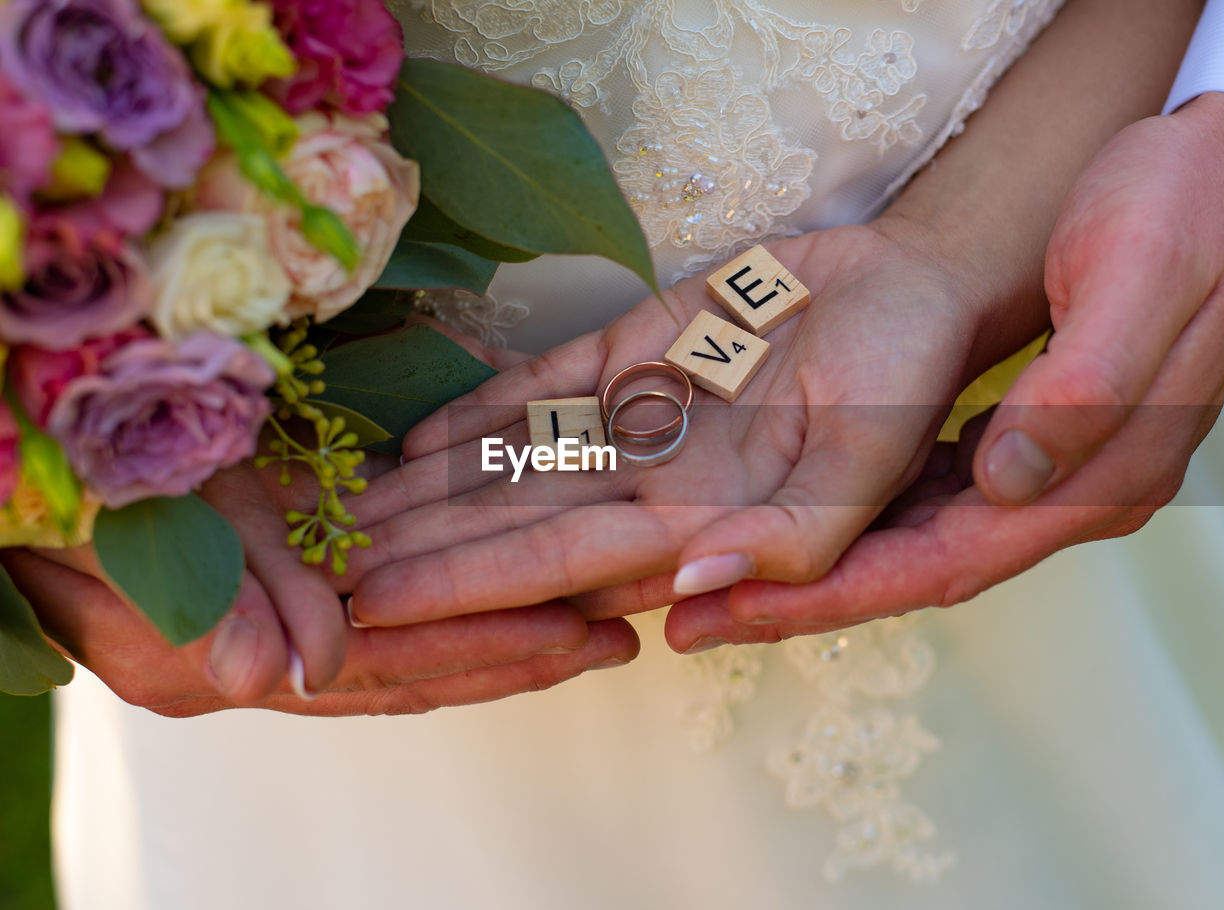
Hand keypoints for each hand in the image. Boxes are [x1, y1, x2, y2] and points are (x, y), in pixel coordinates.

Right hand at [6, 540, 634, 716]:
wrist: (4, 463)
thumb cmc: (58, 495)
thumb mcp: (128, 534)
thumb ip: (211, 602)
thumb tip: (292, 675)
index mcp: (213, 661)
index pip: (385, 669)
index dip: (484, 652)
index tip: (577, 638)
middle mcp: (246, 659)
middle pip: (408, 667)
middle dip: (511, 651)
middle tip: (612, 634)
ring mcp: (257, 623)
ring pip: (399, 638)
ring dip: (489, 625)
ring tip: (582, 613)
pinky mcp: (264, 578)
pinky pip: (366, 602)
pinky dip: (434, 594)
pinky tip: (493, 576)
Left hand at [339, 224, 985, 627]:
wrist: (908, 287)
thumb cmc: (906, 379)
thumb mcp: (871, 462)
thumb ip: (795, 538)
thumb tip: (697, 592)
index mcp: (700, 523)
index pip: (560, 564)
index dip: (467, 585)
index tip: (375, 605)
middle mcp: (653, 484)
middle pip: (511, 524)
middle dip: (416, 548)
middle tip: (315, 568)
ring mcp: (636, 420)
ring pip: (512, 463)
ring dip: (426, 490)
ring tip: (339, 510)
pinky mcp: (630, 354)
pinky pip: (543, 392)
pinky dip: (478, 412)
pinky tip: (412, 443)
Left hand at [664, 93, 1223, 646]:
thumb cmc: (1185, 214)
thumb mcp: (1142, 281)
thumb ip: (1084, 390)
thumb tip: (1009, 477)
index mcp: (1098, 476)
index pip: (944, 563)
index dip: (833, 592)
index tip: (735, 605)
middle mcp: (1067, 494)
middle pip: (910, 572)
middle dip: (798, 601)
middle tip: (689, 618)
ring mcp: (1045, 473)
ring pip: (906, 545)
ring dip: (812, 570)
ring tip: (712, 584)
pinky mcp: (1022, 444)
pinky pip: (919, 502)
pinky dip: (847, 521)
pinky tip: (787, 521)